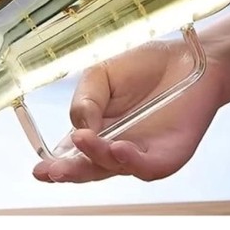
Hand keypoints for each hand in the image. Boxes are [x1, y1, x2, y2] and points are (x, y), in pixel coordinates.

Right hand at [33, 37, 226, 182]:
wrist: (189, 57)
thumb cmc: (145, 66)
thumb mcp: (102, 74)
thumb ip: (85, 101)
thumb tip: (78, 128)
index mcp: (96, 129)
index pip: (71, 154)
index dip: (55, 164)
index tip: (40, 169)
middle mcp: (115, 146)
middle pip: (89, 168)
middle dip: (69, 172)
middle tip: (52, 171)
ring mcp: (141, 154)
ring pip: (114, 168)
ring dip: (97, 159)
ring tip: (83, 142)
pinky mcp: (168, 155)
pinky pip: (148, 166)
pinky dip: (131, 161)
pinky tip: (118, 149)